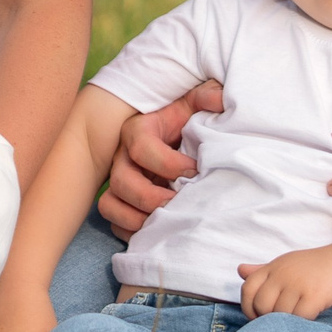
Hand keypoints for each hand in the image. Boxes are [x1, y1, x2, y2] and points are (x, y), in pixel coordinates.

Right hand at [97, 80, 223, 238]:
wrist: (176, 135)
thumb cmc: (184, 121)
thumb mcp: (194, 104)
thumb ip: (206, 98)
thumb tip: (221, 99)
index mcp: (138, 130)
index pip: (141, 147)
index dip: (168, 163)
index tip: (195, 170)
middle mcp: (122, 157)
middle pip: (121, 181)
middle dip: (151, 197)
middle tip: (179, 203)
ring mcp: (119, 181)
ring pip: (110, 205)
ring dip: (136, 219)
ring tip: (166, 224)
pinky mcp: (121, 202)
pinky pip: (115, 224)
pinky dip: (131, 233)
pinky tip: (157, 233)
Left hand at [237, 245, 331, 319]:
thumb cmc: (318, 266)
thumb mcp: (288, 263)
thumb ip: (263, 270)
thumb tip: (240, 271)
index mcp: (274, 266)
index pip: (247, 289)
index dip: (248, 307)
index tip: (257, 317)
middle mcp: (283, 273)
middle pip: (261, 305)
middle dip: (266, 319)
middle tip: (280, 323)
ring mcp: (298, 284)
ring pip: (280, 314)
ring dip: (287, 322)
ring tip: (297, 320)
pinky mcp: (315, 295)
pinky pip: (300, 317)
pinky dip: (303, 323)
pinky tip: (310, 319)